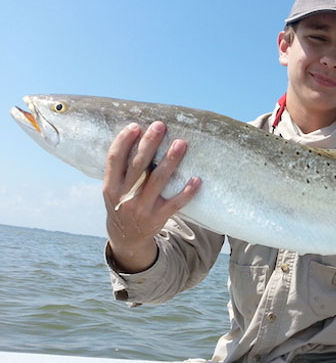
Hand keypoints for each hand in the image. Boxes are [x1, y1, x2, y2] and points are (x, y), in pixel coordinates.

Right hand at [102, 121, 200, 271]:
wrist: (126, 237)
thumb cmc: (123, 203)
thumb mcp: (114, 188)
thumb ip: (121, 169)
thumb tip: (138, 135)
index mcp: (111, 186)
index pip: (114, 159)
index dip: (123, 141)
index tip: (135, 126)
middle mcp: (125, 197)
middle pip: (138, 166)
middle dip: (149, 144)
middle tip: (160, 126)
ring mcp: (142, 208)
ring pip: (158, 181)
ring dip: (170, 161)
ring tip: (181, 143)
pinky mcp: (159, 218)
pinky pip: (175, 203)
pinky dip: (186, 191)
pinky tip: (197, 179)